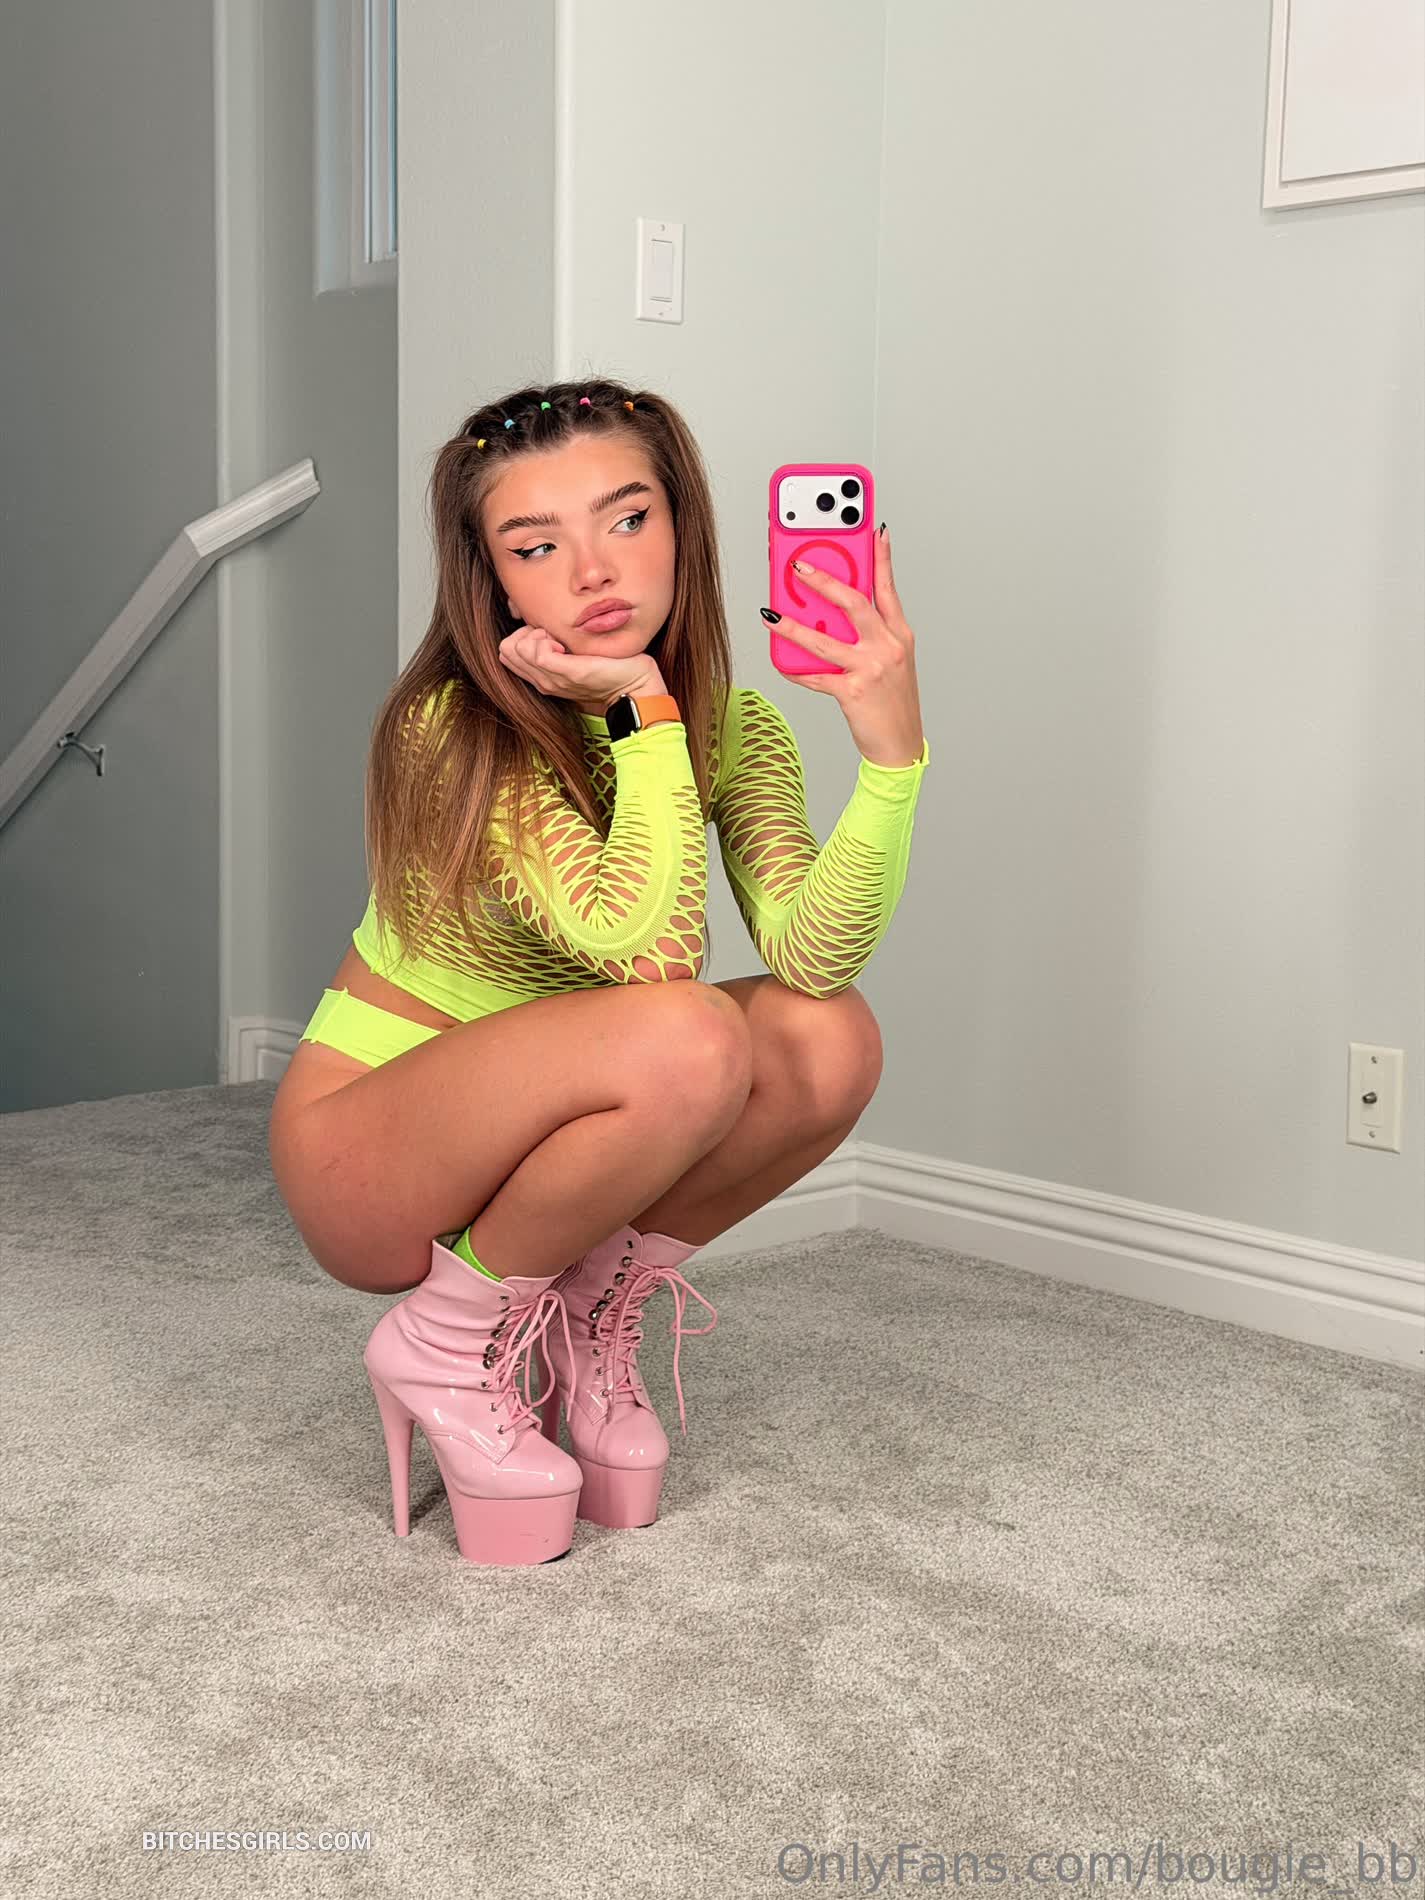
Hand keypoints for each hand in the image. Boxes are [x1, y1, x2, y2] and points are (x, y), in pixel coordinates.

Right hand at [498, 625, 660, 704]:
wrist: (634, 686)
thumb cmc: (610, 665)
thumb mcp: (576, 654)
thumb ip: (557, 643)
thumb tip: (544, 621)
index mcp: (543, 677)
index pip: (506, 652)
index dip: (521, 635)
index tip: (548, 635)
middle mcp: (543, 681)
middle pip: (507, 648)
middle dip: (526, 633)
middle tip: (554, 637)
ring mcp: (554, 680)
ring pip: (519, 648)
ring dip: (538, 635)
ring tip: (561, 641)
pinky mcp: (569, 673)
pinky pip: (539, 654)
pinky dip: (548, 641)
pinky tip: (565, 645)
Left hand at [766, 530, 924, 766]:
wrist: (902, 745)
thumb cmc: (893, 702)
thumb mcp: (892, 661)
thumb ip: (869, 634)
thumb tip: (831, 614)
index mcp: (899, 634)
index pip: (888, 587)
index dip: (881, 557)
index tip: (874, 529)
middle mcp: (888, 646)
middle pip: (853, 602)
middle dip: (823, 580)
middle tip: (798, 565)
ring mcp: (871, 668)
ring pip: (825, 639)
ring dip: (793, 625)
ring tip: (771, 613)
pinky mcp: (852, 692)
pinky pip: (816, 675)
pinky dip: (795, 669)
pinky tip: (781, 662)